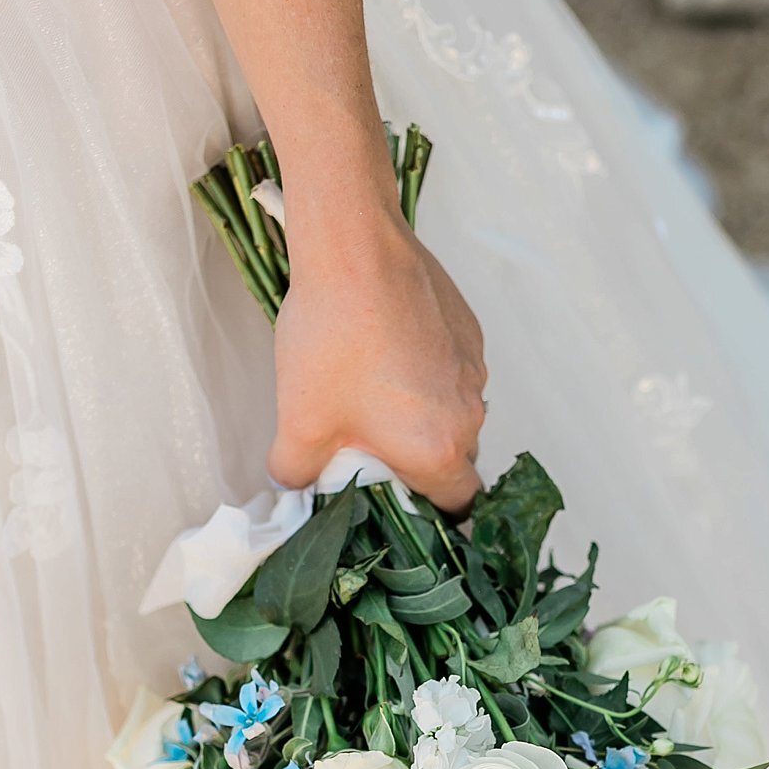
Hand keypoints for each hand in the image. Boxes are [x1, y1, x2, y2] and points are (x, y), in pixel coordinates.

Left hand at [269, 203, 487, 512]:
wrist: (356, 253)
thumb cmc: (333, 343)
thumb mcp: (298, 422)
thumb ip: (296, 472)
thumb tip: (294, 484)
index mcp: (438, 450)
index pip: (457, 506)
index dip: (431, 515)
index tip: (400, 506)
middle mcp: (469, 413)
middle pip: (455, 460)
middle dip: (419, 463)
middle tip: (372, 449)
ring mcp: (474, 369)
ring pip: (454, 413)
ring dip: (423, 416)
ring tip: (373, 394)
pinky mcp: (468, 331)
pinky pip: (453, 372)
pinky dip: (427, 376)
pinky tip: (384, 354)